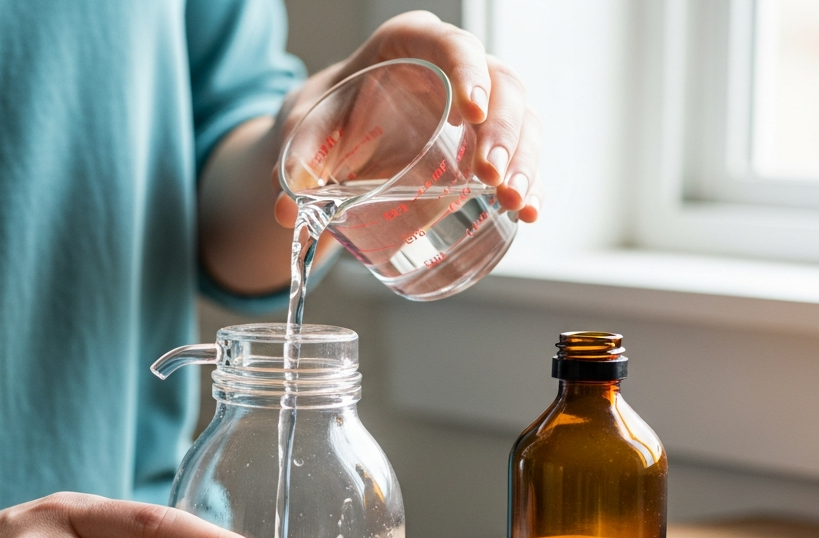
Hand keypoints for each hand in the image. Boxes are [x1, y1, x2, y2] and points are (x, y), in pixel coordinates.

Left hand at [274, 11, 541, 225]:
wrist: (335, 141)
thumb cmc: (325, 119)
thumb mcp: (303, 130)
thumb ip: (297, 158)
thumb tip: (287, 208)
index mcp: (409, 45)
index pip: (450, 45)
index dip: (468, 71)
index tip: (471, 111)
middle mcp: (454, 68)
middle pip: (499, 85)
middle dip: (503, 132)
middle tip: (490, 176)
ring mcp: (479, 105)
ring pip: (522, 119)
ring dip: (525, 161)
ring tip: (513, 201)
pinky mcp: (489, 141)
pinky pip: (523, 153)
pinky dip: (531, 181)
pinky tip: (528, 212)